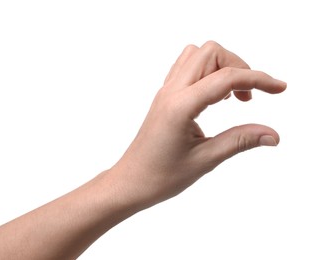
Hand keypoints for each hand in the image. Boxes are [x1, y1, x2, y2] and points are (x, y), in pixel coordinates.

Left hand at [113, 41, 286, 208]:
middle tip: (248, 97)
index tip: (279, 88)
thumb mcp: (205, 160)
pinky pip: (186, 68)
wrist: (130, 182)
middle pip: (210, 52)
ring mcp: (165, 92)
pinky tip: (213, 97)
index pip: (226, 78)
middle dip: (238, 66)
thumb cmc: (161, 176)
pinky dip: (206, 72)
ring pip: (196, 55)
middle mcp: (171, 92)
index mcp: (181, 106)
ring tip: (231, 97)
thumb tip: (272, 135)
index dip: (258, 78)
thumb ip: (240, 141)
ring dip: (221, 67)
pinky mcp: (165, 97)